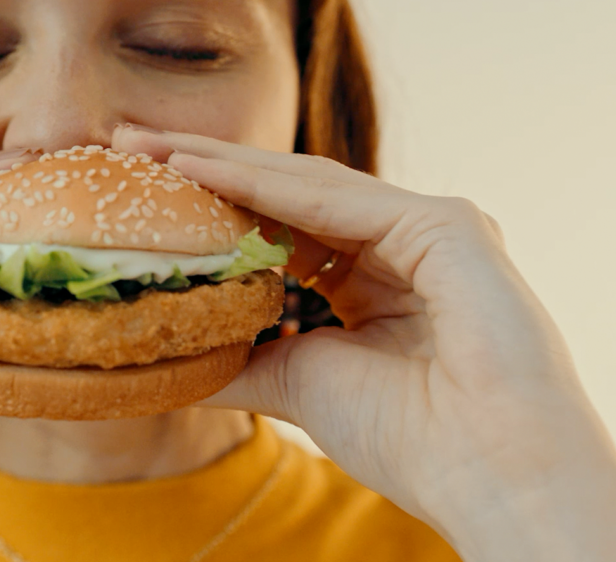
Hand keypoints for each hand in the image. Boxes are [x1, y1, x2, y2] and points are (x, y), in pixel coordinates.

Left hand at [114, 126, 615, 561]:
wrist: (487, 474)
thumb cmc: (409, 438)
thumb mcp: (297, 384)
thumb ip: (240, 361)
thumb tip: (169, 357)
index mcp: (373, 276)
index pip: (278, 225)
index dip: (210, 205)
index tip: (142, 187)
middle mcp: (400, 240)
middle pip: (284, 193)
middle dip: (203, 167)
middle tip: (128, 142)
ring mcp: (426, 226)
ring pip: (305, 186)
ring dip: (221, 164)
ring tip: (149, 147)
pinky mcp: (445, 224)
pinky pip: (336, 201)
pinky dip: (264, 185)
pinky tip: (199, 169)